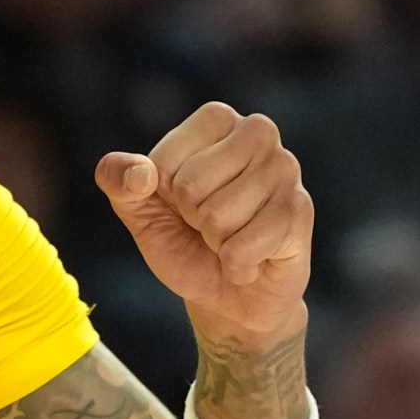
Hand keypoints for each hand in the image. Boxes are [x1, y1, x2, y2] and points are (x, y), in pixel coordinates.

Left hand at [97, 103, 310, 345]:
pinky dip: (236, 265)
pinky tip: (253, 259)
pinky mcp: (300, 210)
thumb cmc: (185, 242)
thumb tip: (139, 174)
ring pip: (218, 216)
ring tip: (233, 238)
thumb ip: (119, 181)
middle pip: (192, 184)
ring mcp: (286, 169)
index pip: (164, 160)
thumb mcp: (140, 212)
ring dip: (217, 241)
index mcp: (216, 121)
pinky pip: (244, 246)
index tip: (182, 202)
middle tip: (210, 224)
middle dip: (192, 217)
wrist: (228, 297)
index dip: (164, 193)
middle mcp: (257, 133)